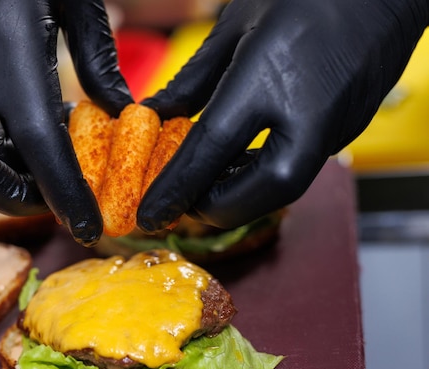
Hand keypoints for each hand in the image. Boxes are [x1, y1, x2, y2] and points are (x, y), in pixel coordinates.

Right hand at [0, 0, 132, 245]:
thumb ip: (97, 58)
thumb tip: (121, 110)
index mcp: (11, 55)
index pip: (37, 143)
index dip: (63, 192)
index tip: (87, 227)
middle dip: (10, 200)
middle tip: (54, 204)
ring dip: (4, 180)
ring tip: (49, 178)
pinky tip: (32, 143)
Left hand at [138, 0, 427, 230]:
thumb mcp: (237, 24)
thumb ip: (194, 77)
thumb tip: (158, 112)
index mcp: (270, 78)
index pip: (212, 150)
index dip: (175, 188)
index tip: (151, 213)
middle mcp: (309, 112)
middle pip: (261, 191)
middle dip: (216, 208)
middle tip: (184, 203)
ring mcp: (336, 126)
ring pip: (284, 188)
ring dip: (240, 196)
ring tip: (207, 185)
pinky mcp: (348, 130)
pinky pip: (300, 168)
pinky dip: (263, 176)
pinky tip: (241, 162)